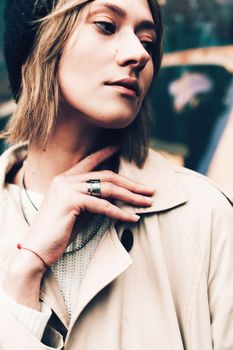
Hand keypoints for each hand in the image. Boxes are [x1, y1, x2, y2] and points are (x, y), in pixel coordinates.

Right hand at [21, 146, 154, 266]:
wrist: (37, 250)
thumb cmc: (58, 233)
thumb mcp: (79, 212)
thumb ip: (93, 200)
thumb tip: (117, 197)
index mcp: (64, 179)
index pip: (90, 161)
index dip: (106, 153)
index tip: (121, 147)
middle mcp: (65, 179)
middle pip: (106, 175)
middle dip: (131, 183)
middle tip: (149, 190)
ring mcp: (66, 188)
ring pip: (107, 188)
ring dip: (131, 196)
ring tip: (147, 202)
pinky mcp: (70, 201)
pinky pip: (102, 205)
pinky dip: (120, 212)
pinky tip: (133, 217)